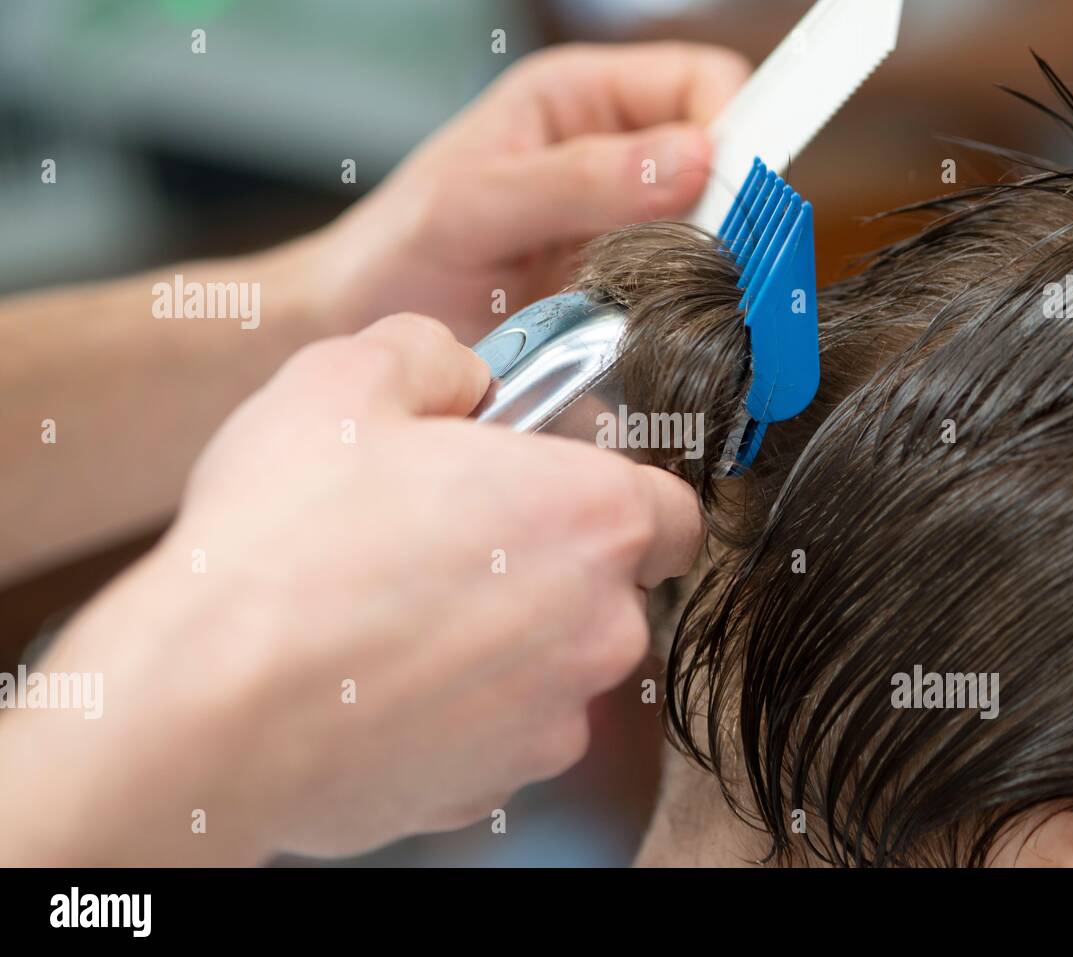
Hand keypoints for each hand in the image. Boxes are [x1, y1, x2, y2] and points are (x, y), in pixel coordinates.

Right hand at [0, 314, 701, 863]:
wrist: (204, 707)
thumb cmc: (284, 543)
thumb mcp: (348, 379)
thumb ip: (436, 355)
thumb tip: (464, 377)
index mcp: (591, 519)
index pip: (672, 509)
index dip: (614, 492)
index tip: (552, 489)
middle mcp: (599, 629)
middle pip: (608, 590)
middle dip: (546, 564)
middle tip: (449, 538)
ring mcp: (550, 723)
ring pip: (550, 665)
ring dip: (499, 638)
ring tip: (394, 612)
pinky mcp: (490, 789)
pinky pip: (494, 732)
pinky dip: (454, 708)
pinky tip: (375, 679)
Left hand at [303, 42, 749, 339]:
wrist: (358, 334)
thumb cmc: (395, 256)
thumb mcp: (474, 204)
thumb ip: (578, 179)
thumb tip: (695, 158)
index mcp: (579, 98)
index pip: (703, 84)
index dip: (732, 131)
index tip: (729, 196)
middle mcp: (611, 154)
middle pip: (721, 162)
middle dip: (722, 211)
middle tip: (692, 263)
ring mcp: (619, 226)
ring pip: (710, 233)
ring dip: (698, 269)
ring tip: (648, 302)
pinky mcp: (619, 289)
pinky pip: (680, 292)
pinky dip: (676, 312)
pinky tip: (641, 331)